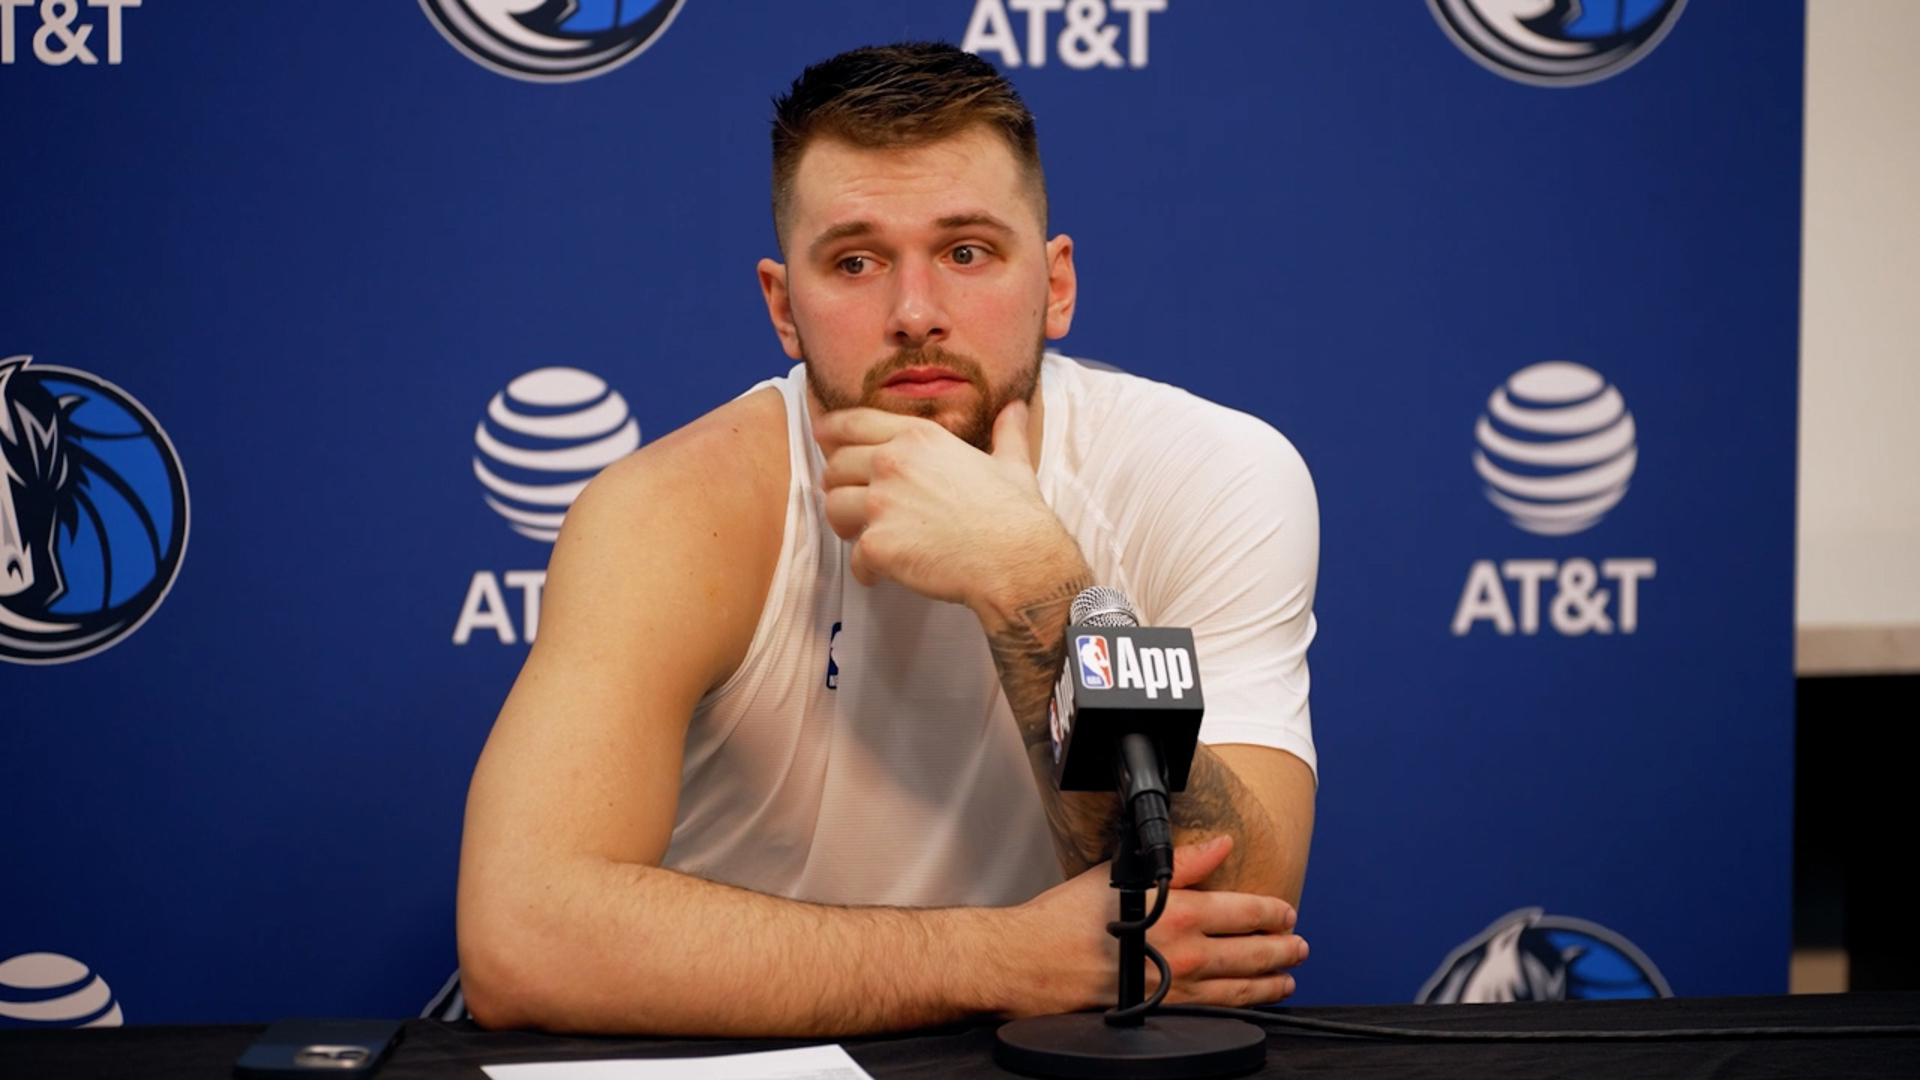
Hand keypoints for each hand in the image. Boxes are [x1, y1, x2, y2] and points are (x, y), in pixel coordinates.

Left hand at [817, 400, 1081, 614]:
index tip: (823, 438)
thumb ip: (1005, 433)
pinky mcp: (877, 544)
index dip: (831, 431)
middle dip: (840, 485)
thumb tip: (1015, 408)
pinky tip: (879, 575)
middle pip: (835, 466)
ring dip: (845, 524)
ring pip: (833, 506)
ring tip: (862, 537)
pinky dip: (864, 569)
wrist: (1015, 560)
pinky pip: (852, 557)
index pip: (852, 422)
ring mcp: (881, 503)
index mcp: (918, 437)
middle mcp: (893, 462)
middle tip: (854, 504)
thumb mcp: (1012, 463)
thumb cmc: (1015, 513)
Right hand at [1000, 835, 1306, 1016]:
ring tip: (1286, 979)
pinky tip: (1249, 1005)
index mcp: (1180, 912)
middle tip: (1298, 946)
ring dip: (1271, 982)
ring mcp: (1177, 988)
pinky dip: (1241, 1007)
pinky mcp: (1162, 1012)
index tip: (1286, 912)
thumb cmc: (1067, 916)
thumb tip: (1219, 844)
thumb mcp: (1125, 875)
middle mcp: (1185, 953)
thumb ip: (1182, 861)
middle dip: (1283, 949)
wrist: (1031, 960)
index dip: (1273, 912)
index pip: (1246, 912)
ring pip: (1242, 989)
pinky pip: (1216, 1013)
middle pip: (1254, 953)